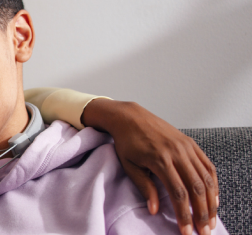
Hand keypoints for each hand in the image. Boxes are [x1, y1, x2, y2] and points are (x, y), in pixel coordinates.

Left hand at [81, 99, 218, 234]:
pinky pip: (207, 166)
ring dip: (211, 202)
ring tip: (210, 220)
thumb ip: (144, 187)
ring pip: (206, 178)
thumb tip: (154, 210)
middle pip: (196, 188)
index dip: (184, 214)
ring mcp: (186, 147)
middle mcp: (177, 152)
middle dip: (201, 213)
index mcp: (160, 159)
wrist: (130, 117)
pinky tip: (213, 199)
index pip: (178, 193)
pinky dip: (213, 184)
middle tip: (203, 231)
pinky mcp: (191, 144)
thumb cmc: (127, 142)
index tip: (186, 231)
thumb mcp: (129, 166)